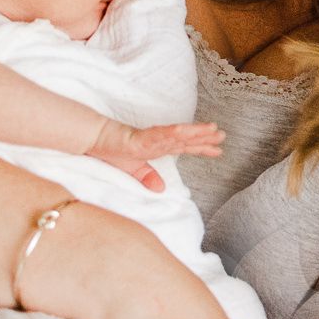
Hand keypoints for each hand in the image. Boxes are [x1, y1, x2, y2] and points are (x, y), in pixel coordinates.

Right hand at [89, 119, 225, 190]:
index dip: (201, 148)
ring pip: (178, 135)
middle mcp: (159, 141)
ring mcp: (151, 138)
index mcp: (158, 148)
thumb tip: (161, 189)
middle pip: (186, 140)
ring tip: (213, 130)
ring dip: (196, 132)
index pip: (184, 148)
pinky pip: (160, 135)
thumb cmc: (113, 150)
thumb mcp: (133, 169)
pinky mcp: (141, 138)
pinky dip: (174, 133)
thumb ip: (148, 177)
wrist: (95, 140)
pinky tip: (186, 131)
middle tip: (223, 136)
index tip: (218, 151)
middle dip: (205, 138)